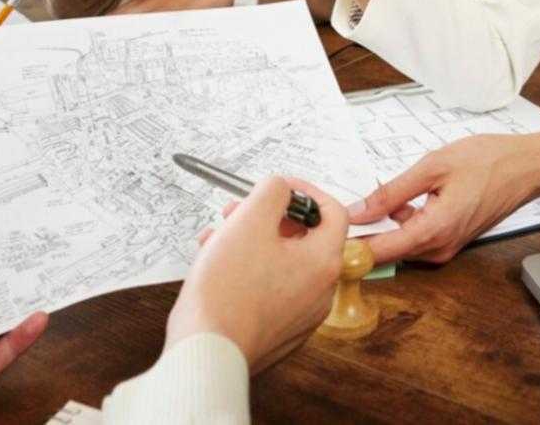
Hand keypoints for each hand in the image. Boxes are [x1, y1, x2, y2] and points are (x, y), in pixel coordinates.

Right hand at [166, 177, 347, 372]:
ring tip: (216, 239)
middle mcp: (320, 292)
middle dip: (267, 217)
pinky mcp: (278, 332)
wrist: (206, 352)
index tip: (278, 187)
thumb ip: (271, 191)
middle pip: (303, 238)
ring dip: (250, 242)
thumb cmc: (227, 291)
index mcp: (323, 263)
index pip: (333, 212)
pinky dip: (248, 271)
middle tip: (236, 212)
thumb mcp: (249, 220)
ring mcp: (300, 316)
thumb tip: (280, 188)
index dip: (304, 192)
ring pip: (281, 263)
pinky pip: (270, 289)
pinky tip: (216, 268)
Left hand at [352, 135, 539, 264]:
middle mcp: (439, 249)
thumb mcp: (432, 167)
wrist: (528, 167)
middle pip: (386, 251)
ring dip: (383, 225)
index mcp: (433, 232)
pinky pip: (416, 237)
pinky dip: (402, 221)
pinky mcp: (450, 241)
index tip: (327, 233)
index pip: (378, 252)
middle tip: (341, 205)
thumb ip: (391, 193)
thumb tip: (358, 211)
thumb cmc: (489, 161)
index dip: (349, 246)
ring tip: (371, 195)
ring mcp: (446, 248)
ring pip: (400, 244)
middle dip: (362, 232)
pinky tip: (402, 196)